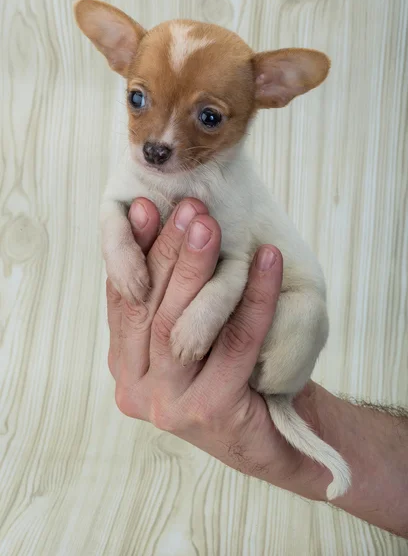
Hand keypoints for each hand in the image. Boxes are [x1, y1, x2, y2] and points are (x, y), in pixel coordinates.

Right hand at [107, 198, 330, 499]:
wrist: (272, 435)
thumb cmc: (231, 371)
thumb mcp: (190, 331)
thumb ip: (169, 299)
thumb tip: (163, 223)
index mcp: (125, 366)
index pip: (124, 299)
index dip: (134, 252)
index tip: (147, 208)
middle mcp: (137, 389)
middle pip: (149, 310)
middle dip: (168, 253)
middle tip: (190, 209)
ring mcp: (169, 405)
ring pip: (181, 327)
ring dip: (198, 270)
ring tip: (213, 226)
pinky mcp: (209, 412)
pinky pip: (235, 343)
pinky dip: (254, 297)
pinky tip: (268, 260)